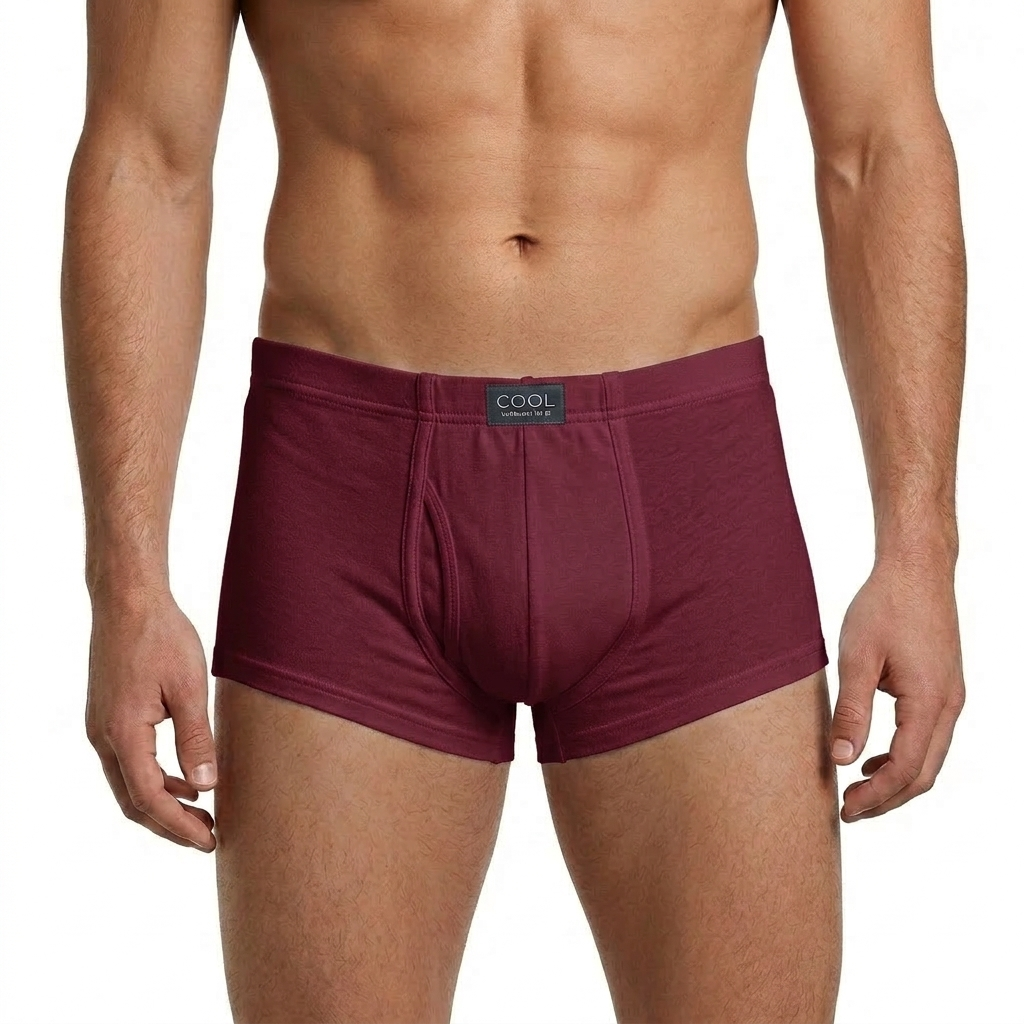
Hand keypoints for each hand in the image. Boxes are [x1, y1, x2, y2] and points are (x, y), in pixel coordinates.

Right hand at [85, 587, 216, 849]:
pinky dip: (155, 778)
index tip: (208, 841)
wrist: (128, 600)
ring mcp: (101, 727)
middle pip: (133, 801)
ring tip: (203, 813)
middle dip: (170, 824)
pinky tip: (186, 779)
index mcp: (122, 734)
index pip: (149, 799)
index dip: (179, 826)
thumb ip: (196, 739)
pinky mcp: (108, 715)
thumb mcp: (189, 688)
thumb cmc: (161, 637)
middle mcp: (103, 736)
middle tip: (208, 838)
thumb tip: (207, 787)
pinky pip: (128, 762)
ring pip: (128, 783)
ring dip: (163, 802)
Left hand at [830, 557, 964, 820]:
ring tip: (856, 791)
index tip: (844, 811)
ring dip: (896, 781)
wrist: (917, 569)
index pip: (905, 769)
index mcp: (929, 701)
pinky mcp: (944, 688)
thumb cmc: (884, 606)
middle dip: (887, 799)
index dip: (875, 797)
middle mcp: (949, 705)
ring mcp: (951, 697)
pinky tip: (873, 757)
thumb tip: (841, 759)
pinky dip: (904, 757)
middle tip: (847, 811)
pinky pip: (930, 738)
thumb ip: (851, 710)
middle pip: (923, 774)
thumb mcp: (857, 657)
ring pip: (930, 759)